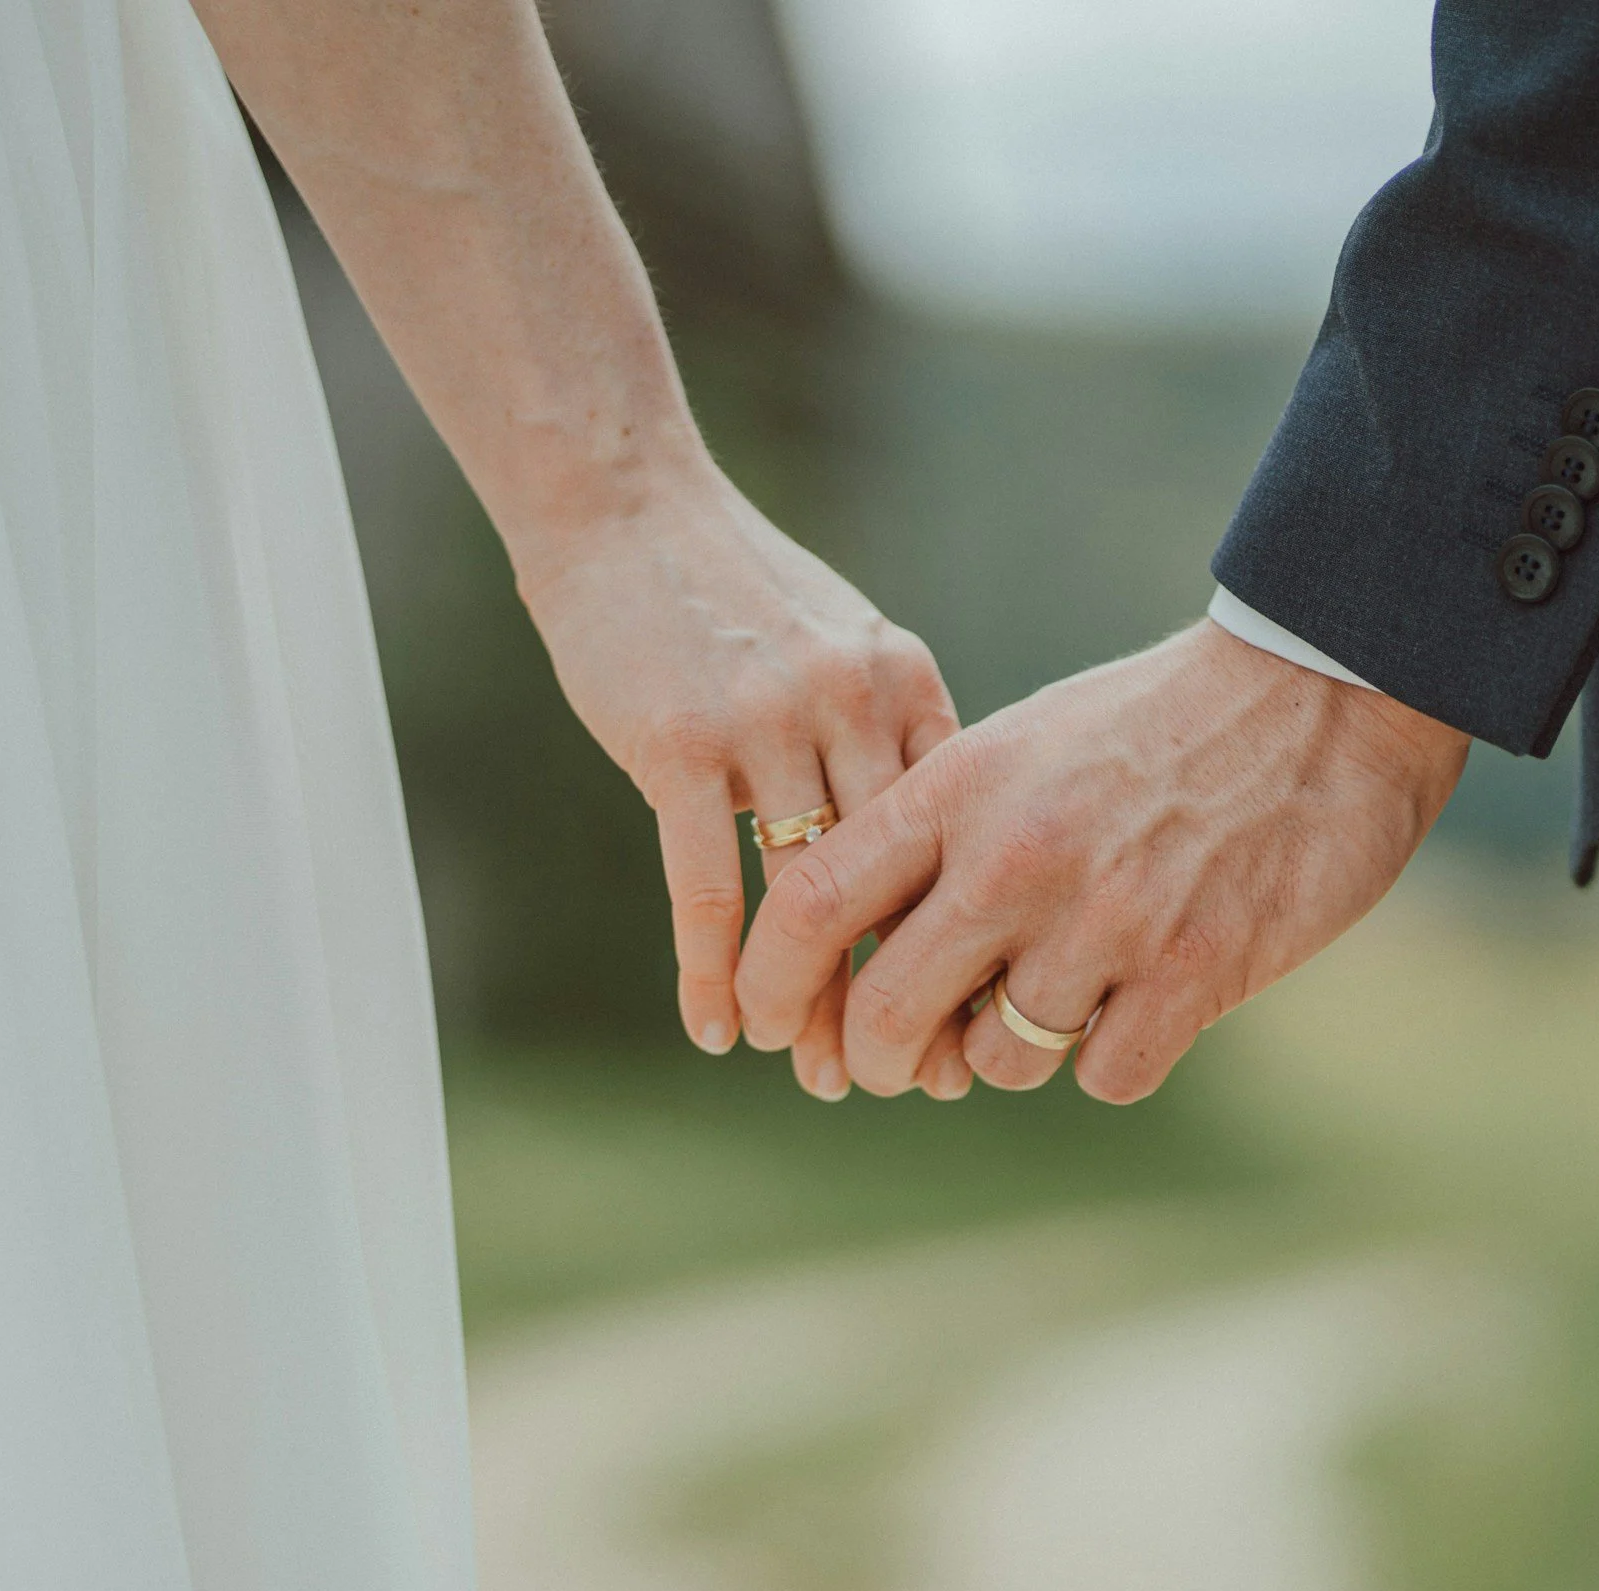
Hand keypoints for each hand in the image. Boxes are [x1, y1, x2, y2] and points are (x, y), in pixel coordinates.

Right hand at [512, 454, 957, 1094]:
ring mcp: (766, 724)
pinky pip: (707, 889)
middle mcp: (850, 703)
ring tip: (815, 1073)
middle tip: (917, 1076)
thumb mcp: (840, 638)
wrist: (623, 505)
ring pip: (808, 898)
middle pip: (894, 879)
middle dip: (906, 987)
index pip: (949, 834)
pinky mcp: (678, 746)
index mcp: (903, 680)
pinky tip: (720, 1030)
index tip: (975, 1008)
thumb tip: (925, 834)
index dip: (962, 930)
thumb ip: (883, 728)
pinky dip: (714, 972)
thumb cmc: (730, 584)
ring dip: (811, 1000)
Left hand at [733, 622, 1467, 1101]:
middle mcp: (1016, 858)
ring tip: (1050, 1002)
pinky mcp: (1194, 970)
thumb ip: (941, 836)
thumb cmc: (1156, 725)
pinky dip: (1110, 1060)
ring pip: (998, 1060)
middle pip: (886, 1012)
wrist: (1319, 688)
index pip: (809, 903)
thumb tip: (869, 944)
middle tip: (895, 1066)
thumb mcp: (1022, 748)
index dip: (770, 983)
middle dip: (877, 1061)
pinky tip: (1135, 1009)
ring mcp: (1105, 919)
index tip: (768, 1023)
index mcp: (958, 789)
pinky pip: (1104, 1076)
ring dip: (1009, 1053)